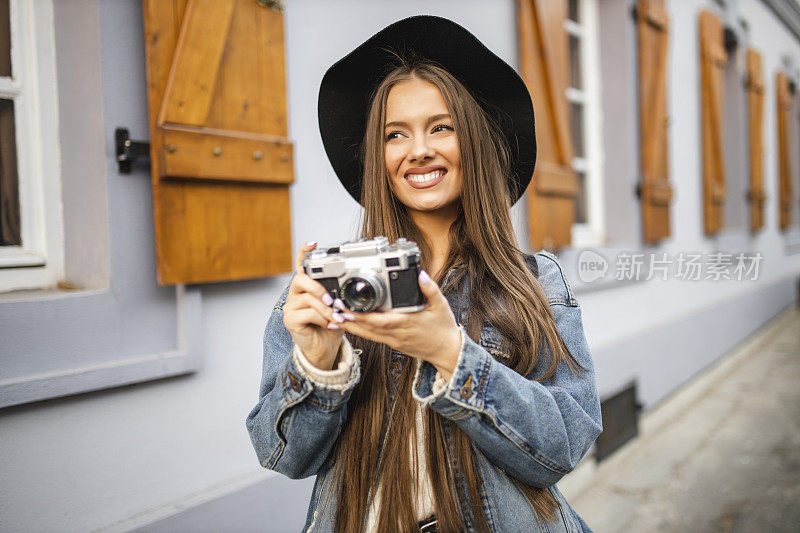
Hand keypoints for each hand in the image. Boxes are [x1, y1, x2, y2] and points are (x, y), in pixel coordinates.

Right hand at [283, 241, 345, 369]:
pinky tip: (329, 325)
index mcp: (307, 286)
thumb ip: (340, 296)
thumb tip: (350, 292)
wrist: (324, 348)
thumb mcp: (339, 307)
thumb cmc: (331, 325)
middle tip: (333, 300)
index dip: (304, 252)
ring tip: (337, 318)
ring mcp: (291, 306)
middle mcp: (295, 293)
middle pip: (300, 279)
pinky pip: (307, 313)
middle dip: (318, 288)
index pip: (301, 264)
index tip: (313, 243)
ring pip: (307, 298)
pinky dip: (322, 319)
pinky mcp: (290, 320)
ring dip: (326, 308)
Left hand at [333, 270, 461, 379]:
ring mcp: (393, 341)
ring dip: (350, 326)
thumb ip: (430, 289)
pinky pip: (372, 338)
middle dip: (348, 320)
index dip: (362, 316)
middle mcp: (397, 333)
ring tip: (333, 316)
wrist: (447, 352)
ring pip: (367, 335)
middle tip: (332, 309)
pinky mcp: (392, 344)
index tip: (347, 308)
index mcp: (407, 323)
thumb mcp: (441, 305)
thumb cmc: (443, 328)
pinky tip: (348, 324)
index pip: (380, 321)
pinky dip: (359, 331)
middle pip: (367, 328)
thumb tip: (421, 274)